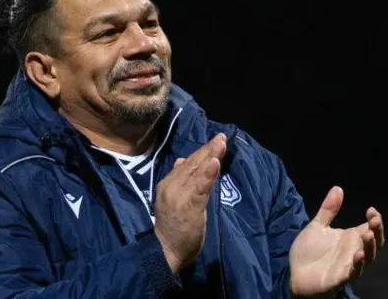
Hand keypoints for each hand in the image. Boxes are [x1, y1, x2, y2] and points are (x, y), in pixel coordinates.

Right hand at [153, 133, 226, 273]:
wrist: (165, 251)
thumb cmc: (173, 227)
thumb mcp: (173, 199)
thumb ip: (179, 180)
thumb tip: (181, 160)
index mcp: (168, 183)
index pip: (187, 164)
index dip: (202, 151)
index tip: (216, 141)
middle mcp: (172, 186)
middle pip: (193, 164)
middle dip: (208, 150)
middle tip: (222, 138)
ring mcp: (179, 196)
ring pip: (197, 173)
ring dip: (210, 156)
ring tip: (221, 145)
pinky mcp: (189, 207)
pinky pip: (200, 188)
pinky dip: (208, 175)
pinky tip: (215, 164)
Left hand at [289, 186, 384, 297]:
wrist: (296, 274)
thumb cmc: (309, 252)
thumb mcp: (318, 227)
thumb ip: (328, 210)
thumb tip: (338, 188)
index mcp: (350, 239)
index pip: (370, 229)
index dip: (375, 220)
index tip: (371, 210)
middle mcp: (354, 252)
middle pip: (373, 243)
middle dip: (377, 232)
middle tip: (374, 220)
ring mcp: (349, 266)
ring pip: (367, 258)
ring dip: (369, 247)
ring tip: (366, 234)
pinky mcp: (340, 278)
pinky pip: (353, 273)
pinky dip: (357, 265)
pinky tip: (358, 255)